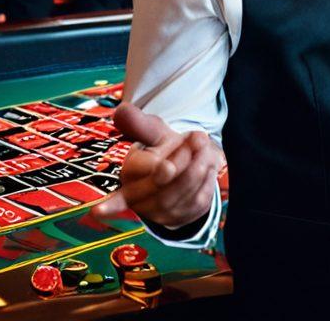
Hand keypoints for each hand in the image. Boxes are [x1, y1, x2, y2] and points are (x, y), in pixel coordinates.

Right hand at [91, 102, 222, 230]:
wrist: (182, 170)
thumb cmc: (164, 150)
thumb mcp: (153, 132)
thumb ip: (138, 122)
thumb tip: (120, 110)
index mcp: (129, 173)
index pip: (140, 171)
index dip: (156, 167)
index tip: (168, 166)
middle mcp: (139, 197)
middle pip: (160, 186)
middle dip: (182, 164)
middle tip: (199, 138)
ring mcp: (159, 212)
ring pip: (179, 195)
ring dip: (197, 169)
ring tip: (206, 147)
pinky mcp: (179, 219)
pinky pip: (196, 202)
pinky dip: (206, 181)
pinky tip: (209, 166)